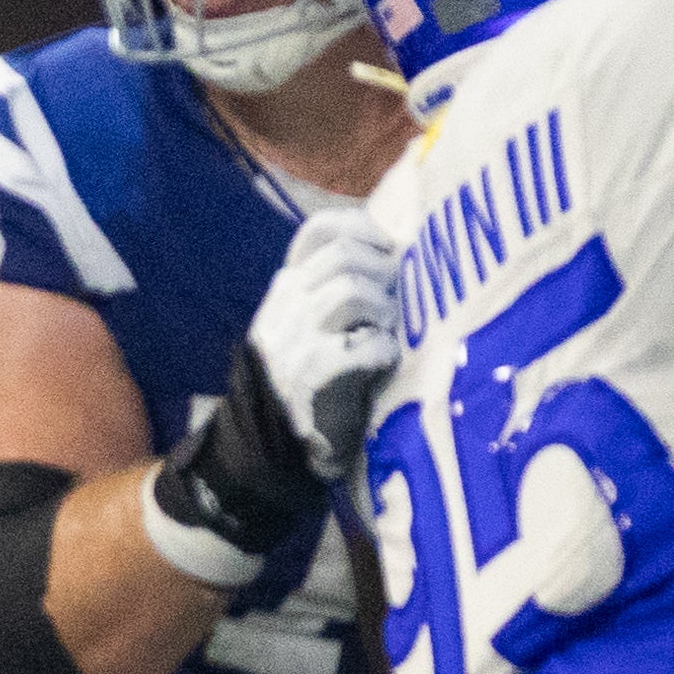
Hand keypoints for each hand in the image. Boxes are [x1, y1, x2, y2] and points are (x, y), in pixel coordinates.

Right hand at [247, 209, 403, 481]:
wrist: (271, 443)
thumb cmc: (307, 379)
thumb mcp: (310, 324)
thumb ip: (335, 289)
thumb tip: (394, 255)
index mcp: (288, 285)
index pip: (320, 231)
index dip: (363, 230)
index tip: (391, 248)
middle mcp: (286, 303)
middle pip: (344, 255)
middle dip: (383, 270)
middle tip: (402, 295)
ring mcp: (293, 337)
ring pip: (349, 291)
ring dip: (383, 308)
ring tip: (392, 329)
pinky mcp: (307, 376)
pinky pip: (356, 346)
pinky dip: (380, 350)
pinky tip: (386, 359)